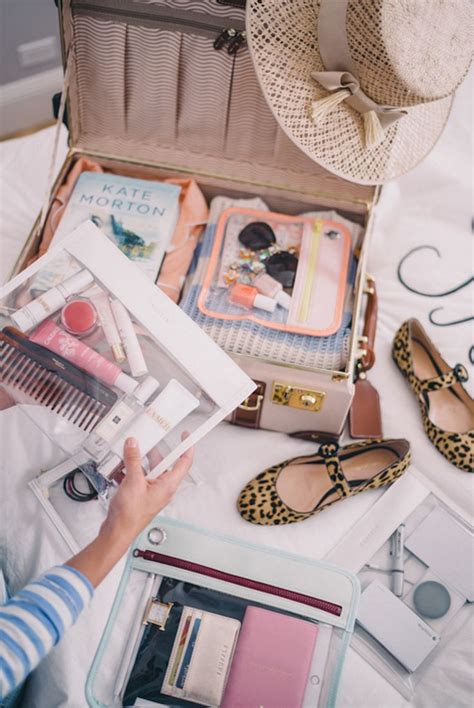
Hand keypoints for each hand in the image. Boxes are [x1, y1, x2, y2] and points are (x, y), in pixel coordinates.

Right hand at [66, 436, 192, 586]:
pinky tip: (119, 470)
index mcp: (168, 485)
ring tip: (128, 455)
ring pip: (148, 470)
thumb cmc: (130, 516)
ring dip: (137, 462)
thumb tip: (133, 444)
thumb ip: (133, 460)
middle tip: (147, 441)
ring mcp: (151, 491)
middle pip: (163, 463)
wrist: (117, 532)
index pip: (184, 462)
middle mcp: (162, 488)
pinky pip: (138, 477)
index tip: (186, 436)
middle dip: (153, 452)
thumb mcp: (133, 482)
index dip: (187, 447)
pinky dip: (129, 471)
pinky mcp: (140, 494)